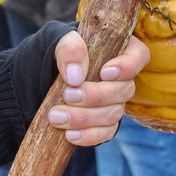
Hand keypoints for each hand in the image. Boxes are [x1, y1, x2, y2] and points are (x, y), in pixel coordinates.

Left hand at [49, 31, 149, 146]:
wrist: (36, 78)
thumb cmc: (52, 52)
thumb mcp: (55, 39)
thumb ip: (69, 48)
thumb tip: (76, 76)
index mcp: (116, 49)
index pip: (138, 55)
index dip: (127, 66)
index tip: (104, 73)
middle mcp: (120, 78)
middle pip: (125, 90)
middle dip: (96, 96)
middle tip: (67, 95)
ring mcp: (113, 102)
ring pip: (113, 114)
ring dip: (84, 118)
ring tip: (56, 116)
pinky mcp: (104, 123)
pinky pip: (105, 133)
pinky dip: (88, 136)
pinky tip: (69, 135)